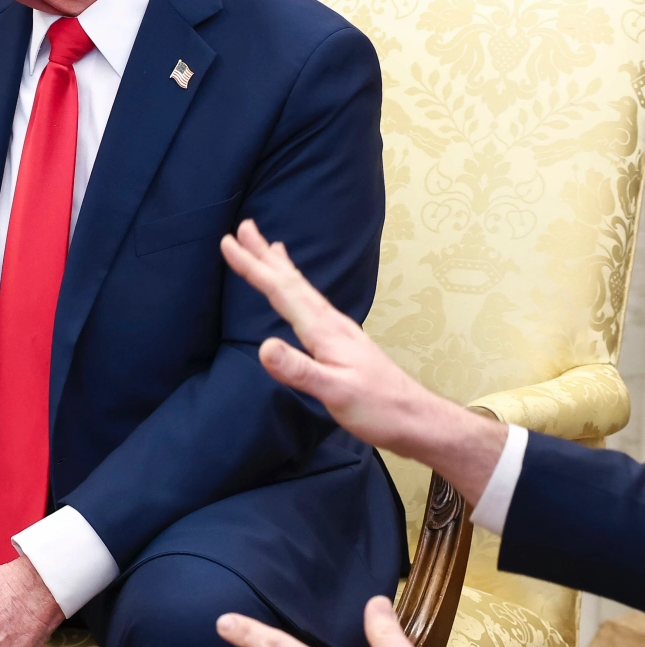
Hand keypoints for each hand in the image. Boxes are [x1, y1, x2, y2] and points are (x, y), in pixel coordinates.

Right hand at [221, 219, 448, 452]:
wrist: (417, 419)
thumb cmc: (379, 408)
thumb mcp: (335, 392)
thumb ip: (298, 370)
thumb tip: (262, 346)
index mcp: (324, 331)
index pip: (282, 292)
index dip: (253, 267)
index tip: (228, 243)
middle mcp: (331, 323)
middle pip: (292, 281)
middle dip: (264, 254)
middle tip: (244, 226)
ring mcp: (338, 331)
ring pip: (303, 289)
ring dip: (281, 266)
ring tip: (269, 246)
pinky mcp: (342, 341)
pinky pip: (311, 303)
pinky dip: (298, 287)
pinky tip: (298, 291)